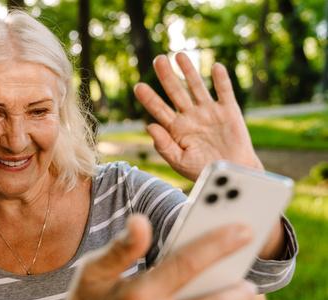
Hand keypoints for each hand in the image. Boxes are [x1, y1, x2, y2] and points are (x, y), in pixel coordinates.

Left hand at [133, 53, 262, 180]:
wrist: (230, 174)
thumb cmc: (202, 170)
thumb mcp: (179, 161)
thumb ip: (163, 145)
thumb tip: (150, 126)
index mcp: (176, 128)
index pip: (159, 110)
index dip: (149, 98)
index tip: (138, 87)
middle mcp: (190, 116)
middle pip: (175, 92)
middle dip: (167, 76)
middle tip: (158, 60)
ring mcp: (209, 111)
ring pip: (197, 87)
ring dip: (189, 71)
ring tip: (179, 55)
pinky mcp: (229, 111)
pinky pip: (224, 92)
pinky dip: (221, 80)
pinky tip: (214, 67)